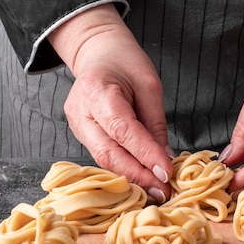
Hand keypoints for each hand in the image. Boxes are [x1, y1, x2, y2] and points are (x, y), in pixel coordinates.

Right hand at [49, 4, 172, 202]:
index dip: (145, 155)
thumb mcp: (149, 86)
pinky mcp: (80, 135)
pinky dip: (123, 170)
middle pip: (108, 153)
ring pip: (104, 160)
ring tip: (156, 189)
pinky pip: (103, 157)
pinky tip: (141, 178)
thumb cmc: (125, 63)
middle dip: (138, 175)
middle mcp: (80, 112)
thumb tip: (164, 159)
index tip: (166, 173)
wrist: (98, 53)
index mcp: (96, 90)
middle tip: (163, 191)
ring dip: (131, 177)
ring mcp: (77, 126)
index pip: (123, 130)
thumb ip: (155, 123)